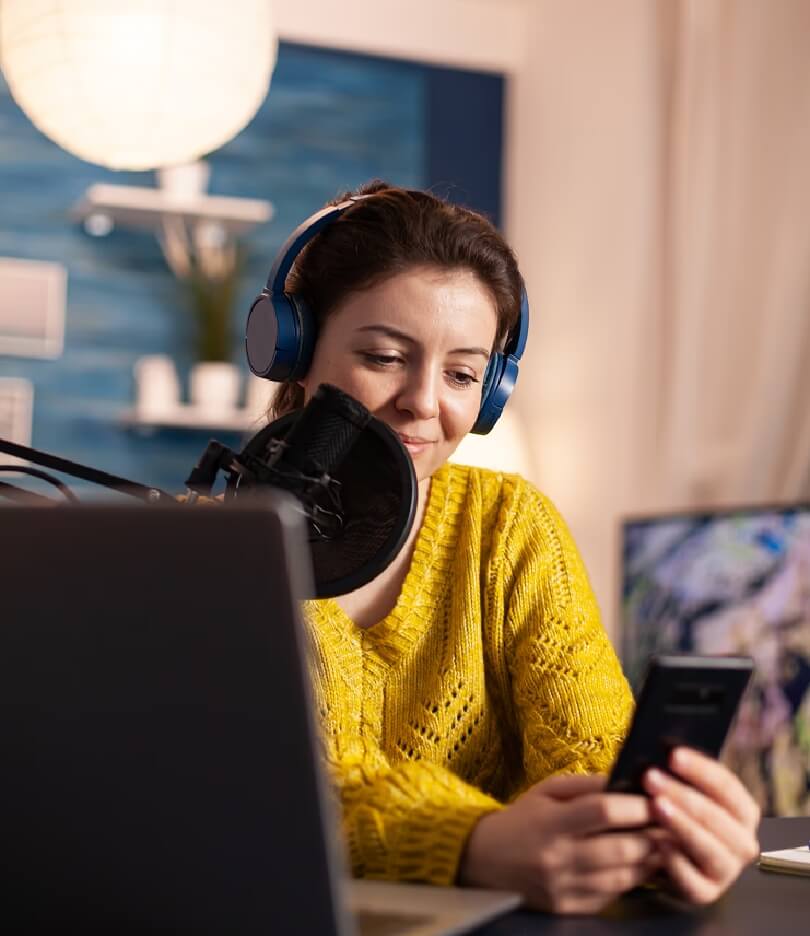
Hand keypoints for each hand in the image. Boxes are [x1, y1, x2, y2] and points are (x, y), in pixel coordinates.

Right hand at [459, 774, 660, 913]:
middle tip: (673, 826)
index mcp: (551, 823)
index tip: (657, 799)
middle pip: (620, 849)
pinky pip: (611, 896)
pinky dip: (630, 880)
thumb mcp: (547, 791)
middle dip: (652, 837)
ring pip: (622, 877)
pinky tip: (640, 865)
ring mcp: (564, 888)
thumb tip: (626, 781)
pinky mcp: (569, 909)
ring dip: (649, 861)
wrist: (484, 860)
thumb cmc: (522, 819)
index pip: (602, 812)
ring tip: (664, 845)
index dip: (635, 806)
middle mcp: (558, 858)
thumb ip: (586, 785)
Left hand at [642, 747, 760, 904]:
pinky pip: (694, 882)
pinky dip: (676, 863)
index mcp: (743, 811)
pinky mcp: (707, 893)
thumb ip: (681, 774)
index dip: (700, 768)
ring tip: (655, 805)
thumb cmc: (679, 813)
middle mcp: (743, 842)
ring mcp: (727, 871)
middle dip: (683, 795)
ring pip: (709, 848)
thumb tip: (664, 747)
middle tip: (651, 777)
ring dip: (681, 825)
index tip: (672, 754)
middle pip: (717, 816)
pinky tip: (657, 844)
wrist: (673, 858)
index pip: (727, 786)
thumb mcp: (685, 790)